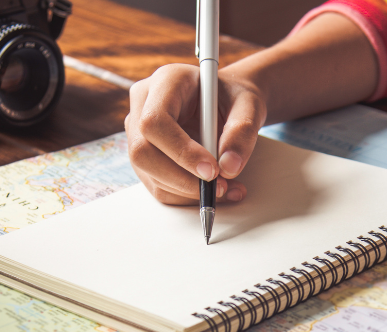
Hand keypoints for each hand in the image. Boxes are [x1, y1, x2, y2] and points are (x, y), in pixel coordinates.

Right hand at [125, 64, 264, 204]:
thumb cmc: (233, 98)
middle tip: (217, 186)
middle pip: (142, 151)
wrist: (227, 103)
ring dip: (186, 191)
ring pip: (148, 172)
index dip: (181, 151)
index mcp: (165, 81)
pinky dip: (185, 195)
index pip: (155, 121)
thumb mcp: (248, 105)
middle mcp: (143, 104)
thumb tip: (229, 167)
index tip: (212, 170)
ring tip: (225, 189)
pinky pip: (157, 184)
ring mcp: (138, 131)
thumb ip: (242, 130)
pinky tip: (212, 190)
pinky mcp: (145, 155)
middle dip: (181, 178)